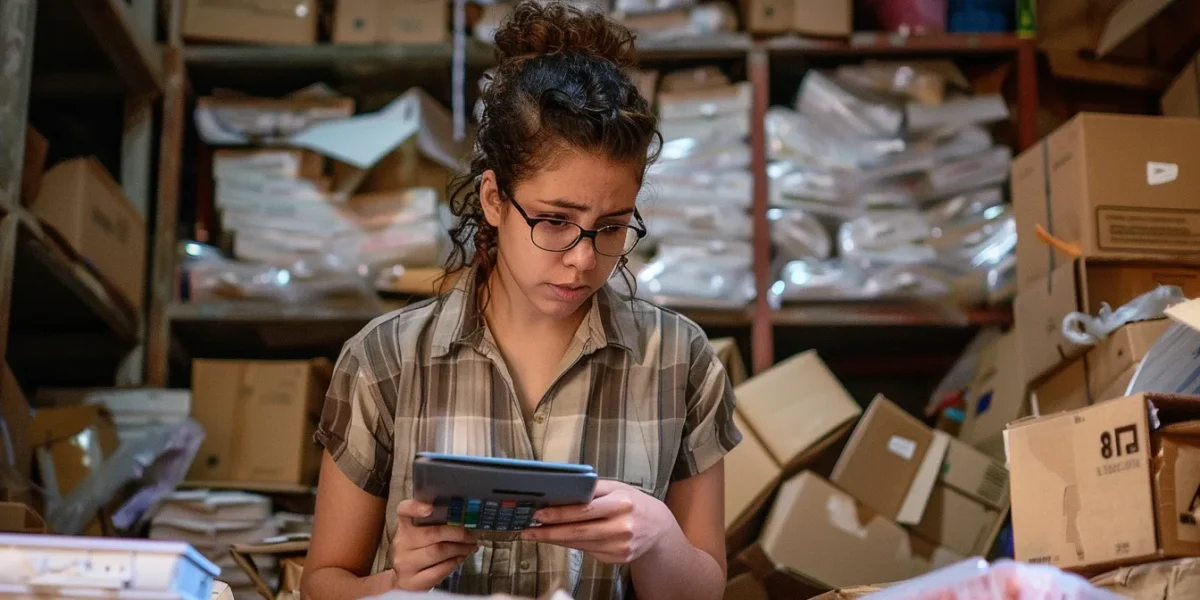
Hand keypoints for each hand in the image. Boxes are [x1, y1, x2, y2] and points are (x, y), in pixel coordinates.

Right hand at [390, 499, 478, 590]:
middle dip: (457, 534)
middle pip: (431, 533)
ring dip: (459, 549)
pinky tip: (461, 558)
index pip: (404, 511)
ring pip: (436, 552)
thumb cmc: (417, 551)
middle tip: (471, 536)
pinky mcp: (413, 582)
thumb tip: (463, 519)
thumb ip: (434, 524)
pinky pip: (438, 570)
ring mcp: (405, 564)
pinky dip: (454, 563)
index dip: (415, 507)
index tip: (430, 508)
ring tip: (470, 547)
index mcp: (404, 526)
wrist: (402, 579)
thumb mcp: (419, 534)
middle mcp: (401, 543)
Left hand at [520, 479, 674, 563]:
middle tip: (529, 530)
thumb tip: (562, 491)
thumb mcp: (616, 488)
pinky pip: (588, 551)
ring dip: (556, 539)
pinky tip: (561, 538)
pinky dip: (572, 545)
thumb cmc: (632, 502)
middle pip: (578, 532)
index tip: (538, 514)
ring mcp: (621, 546)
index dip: (559, 514)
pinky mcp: (618, 559)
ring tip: (537, 534)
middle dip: (549, 532)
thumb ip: (592, 489)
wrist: (658, 527)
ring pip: (580, 544)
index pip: (584, 510)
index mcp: (621, 503)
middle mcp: (622, 527)